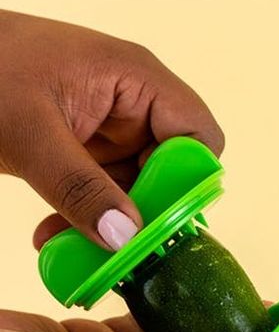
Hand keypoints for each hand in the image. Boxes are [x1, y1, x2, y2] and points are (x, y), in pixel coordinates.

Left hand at [0, 9, 223, 250]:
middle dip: (144, 216)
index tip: (159, 225)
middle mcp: (132, 104)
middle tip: (116, 253)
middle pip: (170, 173)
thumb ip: (79, 187)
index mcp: (135, 79)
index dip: (187, 183)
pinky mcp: (86, 150)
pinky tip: (56, 239)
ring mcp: (110, 128)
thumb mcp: (29, 134)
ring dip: (109, 227)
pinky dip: (85, 220)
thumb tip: (127, 237)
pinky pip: (102, 195)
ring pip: (135, 193)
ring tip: (73, 252)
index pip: (197, 136)